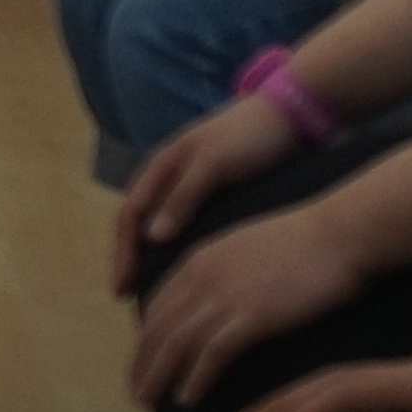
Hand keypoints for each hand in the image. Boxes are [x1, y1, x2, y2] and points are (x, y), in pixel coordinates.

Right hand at [111, 93, 303, 286]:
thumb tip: (151, 237)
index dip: (123, 252)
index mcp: (161, 166)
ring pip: (156, 225)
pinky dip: (172, 247)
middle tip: (127, 295)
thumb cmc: (248, 137)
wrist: (288, 117)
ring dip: (147, 254)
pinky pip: (180, 225)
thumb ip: (183, 197)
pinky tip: (181, 266)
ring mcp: (187, 185)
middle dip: (129, 258)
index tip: (123, 287)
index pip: (129, 215)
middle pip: (136, 223)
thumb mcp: (214, 164)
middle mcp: (167, 178)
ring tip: (148, 287)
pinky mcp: (210, 193)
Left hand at [131, 203, 375, 408]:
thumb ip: (222, 270)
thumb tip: (216, 295)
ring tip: (149, 403)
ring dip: (157, 377)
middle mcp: (203, 276)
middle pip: (156, 328)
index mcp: (199, 258)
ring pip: (174, 343)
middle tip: (136, 393)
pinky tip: (188, 398)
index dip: (145, 338)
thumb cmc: (305, 242)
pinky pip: (210, 354)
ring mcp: (226, 295)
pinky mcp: (253, 316)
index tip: (144, 362)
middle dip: (141, 364)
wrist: (340, 232)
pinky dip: (194, 379)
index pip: (157, 305)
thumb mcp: (246, 247)